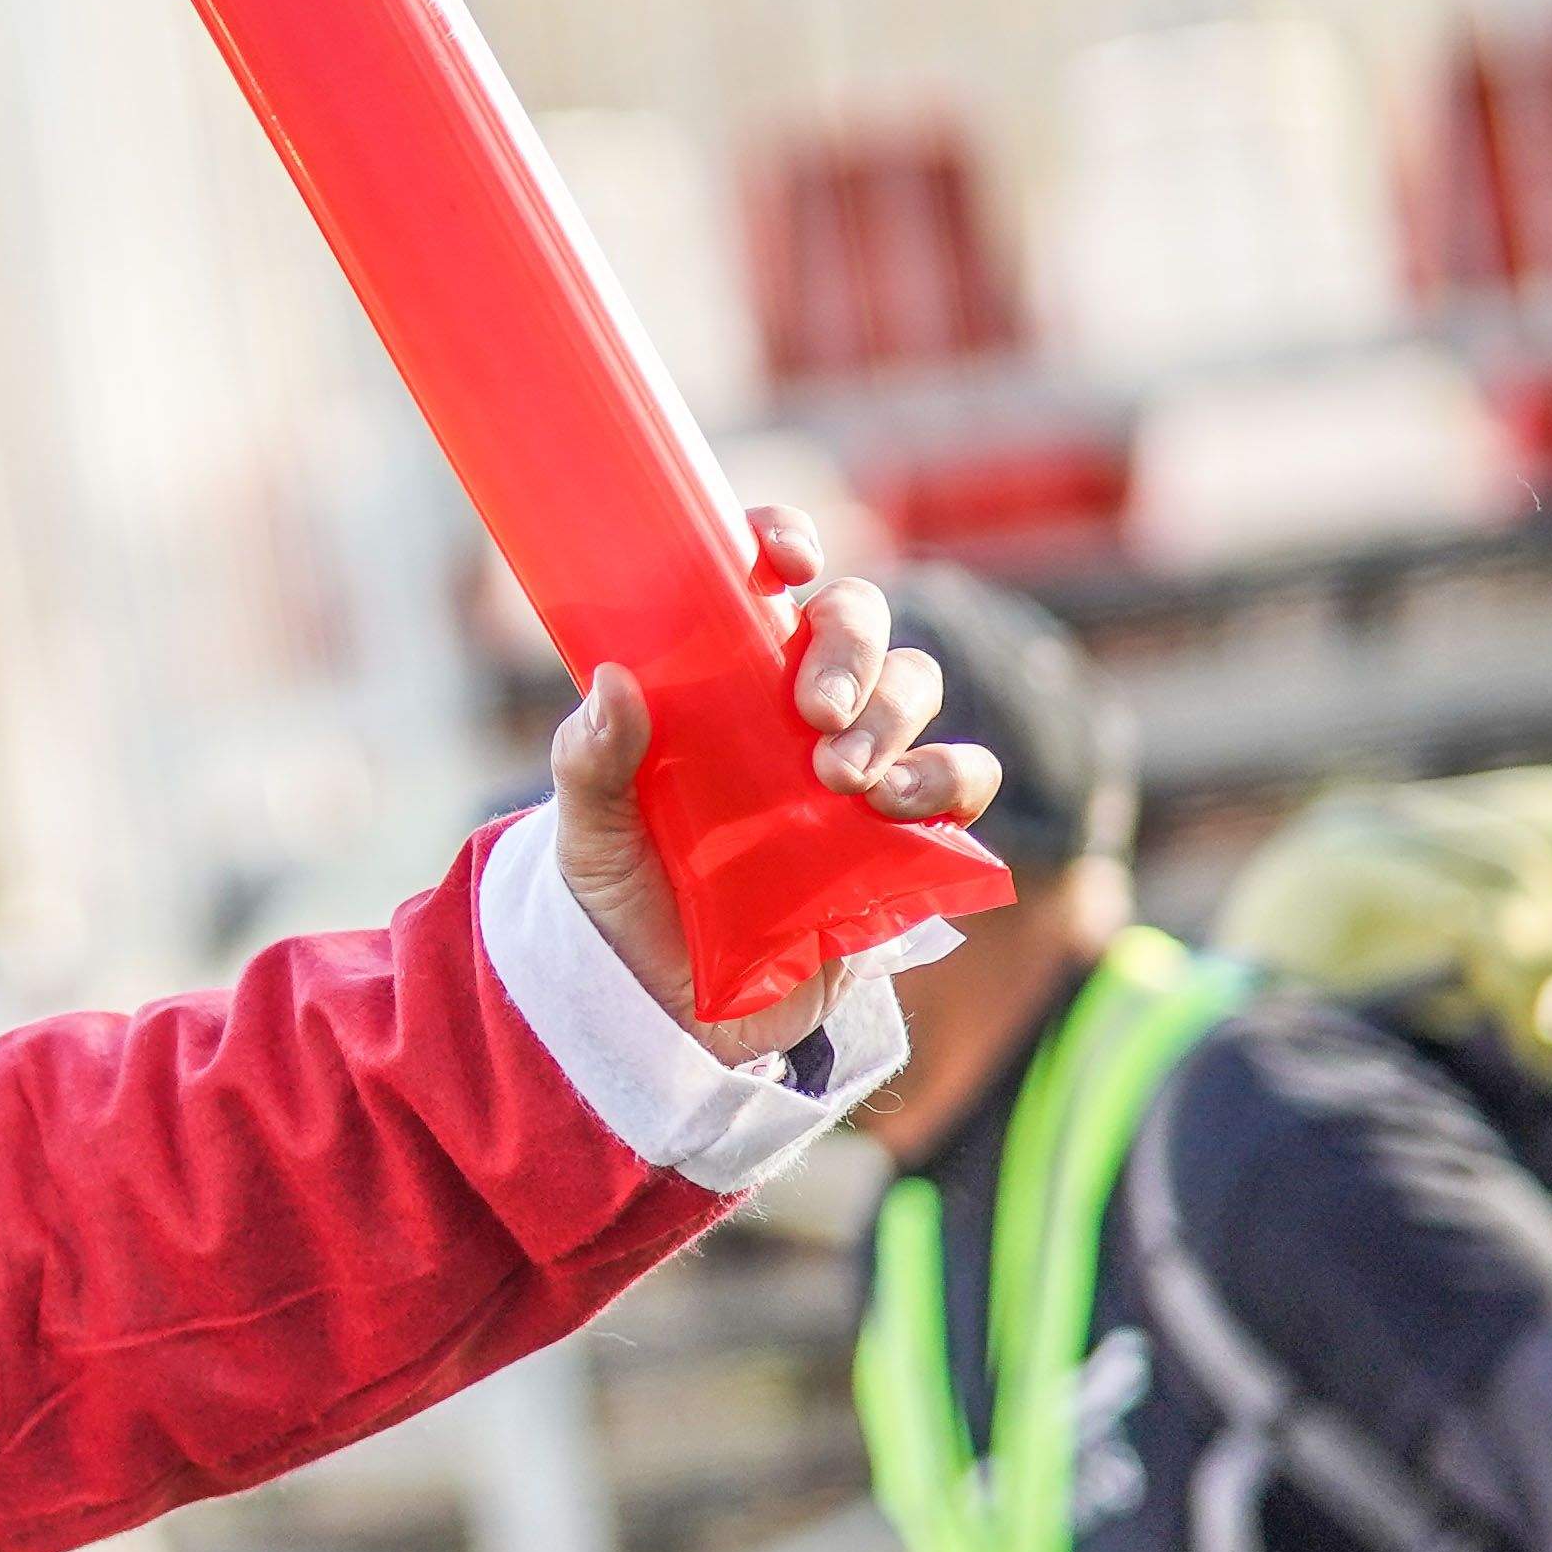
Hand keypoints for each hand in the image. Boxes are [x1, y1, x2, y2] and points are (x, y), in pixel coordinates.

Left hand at [548, 503, 993, 1055]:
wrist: (669, 1008)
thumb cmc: (622, 899)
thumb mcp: (588, 833)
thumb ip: (592, 763)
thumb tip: (612, 684)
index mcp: (714, 675)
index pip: (760, 578)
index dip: (783, 542)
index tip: (785, 559)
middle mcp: (790, 705)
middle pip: (857, 621)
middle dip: (852, 646)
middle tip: (816, 709)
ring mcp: (853, 763)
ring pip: (915, 687)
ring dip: (895, 715)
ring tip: (843, 777)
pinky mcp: (902, 833)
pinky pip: (963, 777)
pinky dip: (949, 776)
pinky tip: (899, 805)